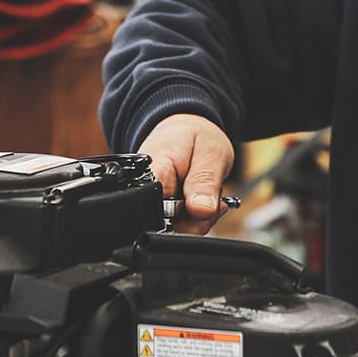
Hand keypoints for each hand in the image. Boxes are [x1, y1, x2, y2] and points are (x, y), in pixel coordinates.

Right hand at [137, 114, 234, 234]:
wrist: (185, 127)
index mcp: (153, 173)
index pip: (159, 212)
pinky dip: (194, 217)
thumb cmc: (196, 136)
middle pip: (168, 227)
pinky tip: (202, 201)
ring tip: (206, 194)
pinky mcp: (158, 208)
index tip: (205, 204)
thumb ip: (205, 183)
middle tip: (211, 198)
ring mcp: (151, 201)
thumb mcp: (210, 153)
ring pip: (175, 229)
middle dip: (196, 220)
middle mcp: (145, 190)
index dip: (186, 217)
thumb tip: (201, 210)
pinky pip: (177, 224)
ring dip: (197, 219)